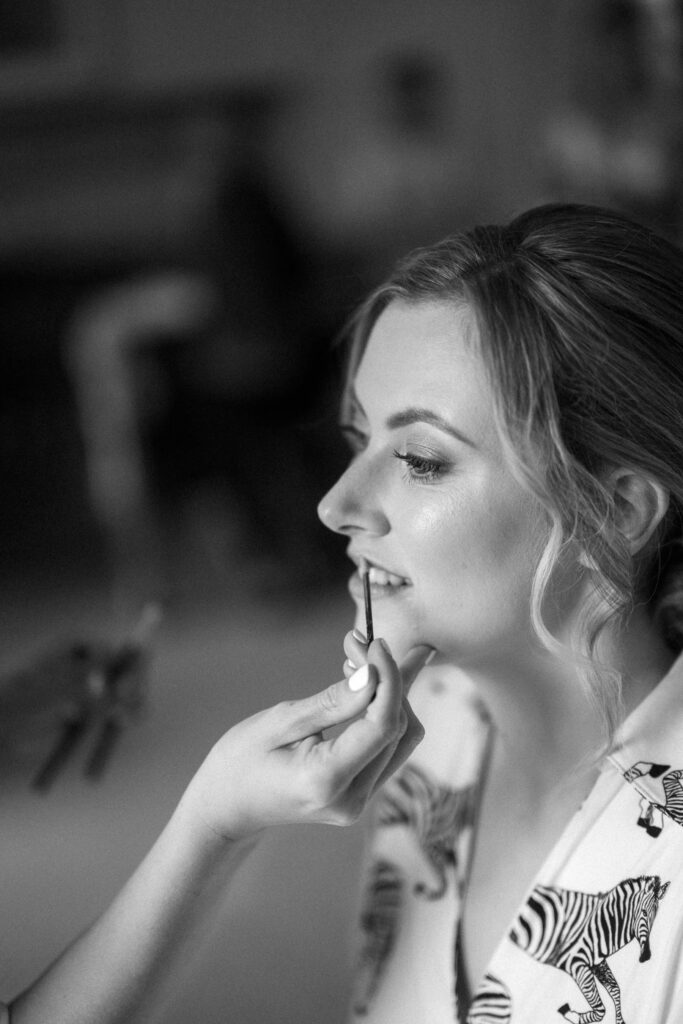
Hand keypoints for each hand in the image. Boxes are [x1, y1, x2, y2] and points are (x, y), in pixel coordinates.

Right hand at [180, 638, 431, 842]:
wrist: (228, 808)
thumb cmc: (242, 762)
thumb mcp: (279, 722)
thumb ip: (332, 702)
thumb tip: (374, 674)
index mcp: (326, 781)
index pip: (382, 726)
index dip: (390, 680)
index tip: (377, 643)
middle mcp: (351, 800)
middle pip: (397, 730)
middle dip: (386, 679)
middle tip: (358, 642)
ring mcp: (359, 804)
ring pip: (402, 739)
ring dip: (390, 694)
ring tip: (362, 659)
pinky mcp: (361, 796)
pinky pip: (389, 749)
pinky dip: (384, 713)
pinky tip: (368, 684)